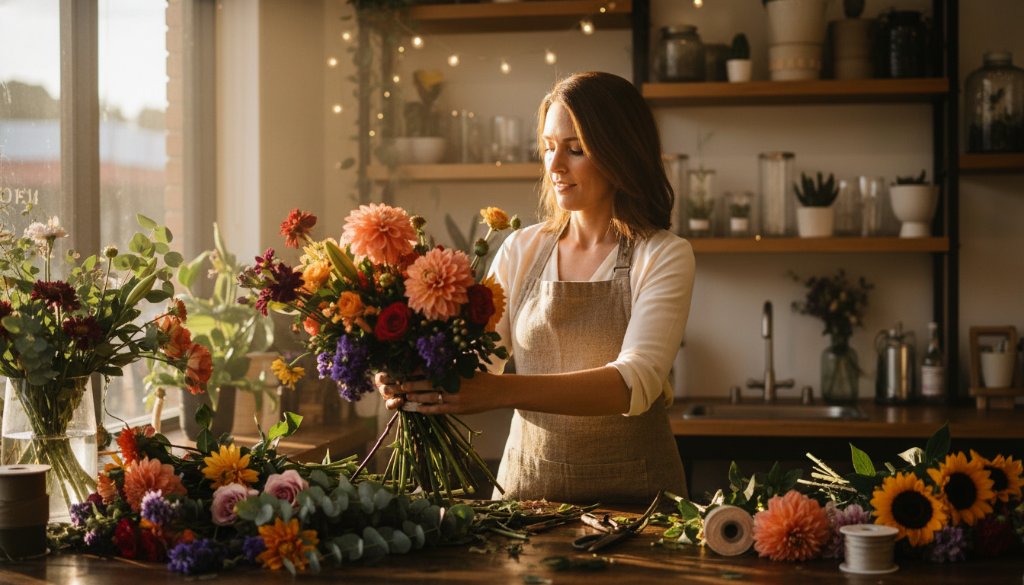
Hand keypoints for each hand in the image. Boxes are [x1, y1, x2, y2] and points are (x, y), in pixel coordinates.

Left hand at [373, 371, 501, 414]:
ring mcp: (453, 397)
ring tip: (400, 397)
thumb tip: (429, 362)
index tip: (397, 371)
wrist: (496, 391)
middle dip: (405, 385)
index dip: (410, 371)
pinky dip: (424, 409)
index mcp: (451, 370)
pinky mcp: (456, 409)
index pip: (426, 369)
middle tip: (391, 385)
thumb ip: (448, 366)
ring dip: (412, 397)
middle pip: (422, 384)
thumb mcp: (464, 368)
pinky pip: (436, 409)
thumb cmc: (479, 378)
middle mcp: (450, 382)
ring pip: (427, 397)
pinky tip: (415, 408)